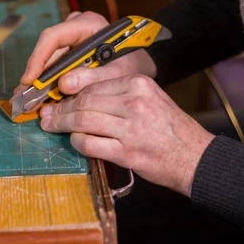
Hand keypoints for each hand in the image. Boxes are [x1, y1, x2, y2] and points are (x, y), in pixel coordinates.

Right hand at [14, 11, 157, 96]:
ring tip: (29, 101)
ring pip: (48, 58)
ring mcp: (71, 38)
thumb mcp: (117, 73)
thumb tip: (63, 85)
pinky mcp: (70, 50)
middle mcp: (76, 27)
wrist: (142, 66)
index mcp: (88, 24)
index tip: (29, 80)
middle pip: (48, 49)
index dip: (38, 58)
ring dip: (40, 80)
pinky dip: (48, 81)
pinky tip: (40, 98)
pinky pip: (54, 64)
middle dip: (36, 74)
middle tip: (24, 97)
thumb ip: (93, 78)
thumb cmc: (133, 65)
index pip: (54, 37)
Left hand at [39, 75, 213, 196]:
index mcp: (139, 84)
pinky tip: (74, 141)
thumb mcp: (150, 100)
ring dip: (62, 124)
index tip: (57, 98)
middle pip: (85, 102)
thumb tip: (80, 97)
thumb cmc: (170, 129)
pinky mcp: (127, 152)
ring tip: (51, 126)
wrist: (195, 158)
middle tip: (47, 114)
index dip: (70, 93)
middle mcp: (135, 103)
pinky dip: (76, 142)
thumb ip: (119, 96)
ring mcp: (131, 128)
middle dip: (61, 109)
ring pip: (83, 121)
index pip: (94, 85)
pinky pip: (89, 144)